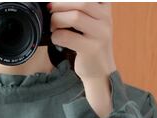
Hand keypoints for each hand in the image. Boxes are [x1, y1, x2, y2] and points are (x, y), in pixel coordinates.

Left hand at [49, 2, 116, 117]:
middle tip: (50, 10)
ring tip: (53, 26)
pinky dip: (56, 36)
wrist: (100, 72)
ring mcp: (100, 34)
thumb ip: (80, 10)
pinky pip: (67, 36)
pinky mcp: (91, 49)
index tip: (56, 2)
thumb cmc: (90, 45)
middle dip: (60, 4)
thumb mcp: (92, 22)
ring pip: (74, 17)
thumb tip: (54, 3)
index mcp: (105, 8)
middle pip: (81, 2)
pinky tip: (56, 39)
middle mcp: (106, 18)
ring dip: (57, 20)